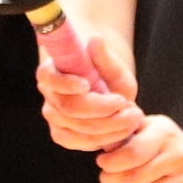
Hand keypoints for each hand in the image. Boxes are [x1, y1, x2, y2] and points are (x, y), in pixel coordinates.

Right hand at [34, 28, 140, 150]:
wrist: (106, 88)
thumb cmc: (106, 71)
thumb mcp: (112, 63)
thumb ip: (104, 55)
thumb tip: (96, 39)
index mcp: (51, 71)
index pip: (49, 78)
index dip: (66, 83)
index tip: (87, 84)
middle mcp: (49, 95)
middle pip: (69, 108)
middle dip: (103, 111)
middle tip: (132, 108)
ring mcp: (54, 117)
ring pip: (79, 129)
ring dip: (110, 127)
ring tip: (134, 118)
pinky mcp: (62, 135)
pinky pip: (81, 142)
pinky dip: (104, 139)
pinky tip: (122, 131)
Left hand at [95, 114, 182, 182]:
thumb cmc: (165, 144)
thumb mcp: (148, 128)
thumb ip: (125, 133)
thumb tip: (104, 147)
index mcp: (166, 134)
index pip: (132, 153)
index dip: (110, 162)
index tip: (102, 162)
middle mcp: (180, 158)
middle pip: (132, 178)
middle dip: (110, 180)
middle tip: (106, 178)